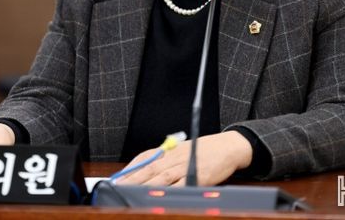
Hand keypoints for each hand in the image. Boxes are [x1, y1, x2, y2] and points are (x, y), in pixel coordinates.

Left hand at [117, 131, 252, 186]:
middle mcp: (174, 157)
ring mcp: (185, 166)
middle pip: (149, 168)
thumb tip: (146, 172)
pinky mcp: (196, 176)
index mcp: (169, 150)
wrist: (227, 147)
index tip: (117, 178)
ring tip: (132, 194)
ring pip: (161, 177)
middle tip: (117, 188)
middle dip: (131, 179)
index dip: (130, 168)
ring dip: (145, 186)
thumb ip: (166, 159)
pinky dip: (169, 192)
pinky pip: (180, 185)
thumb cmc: (203, 150)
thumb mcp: (182, 150)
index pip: (144, 157)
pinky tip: (159, 198)